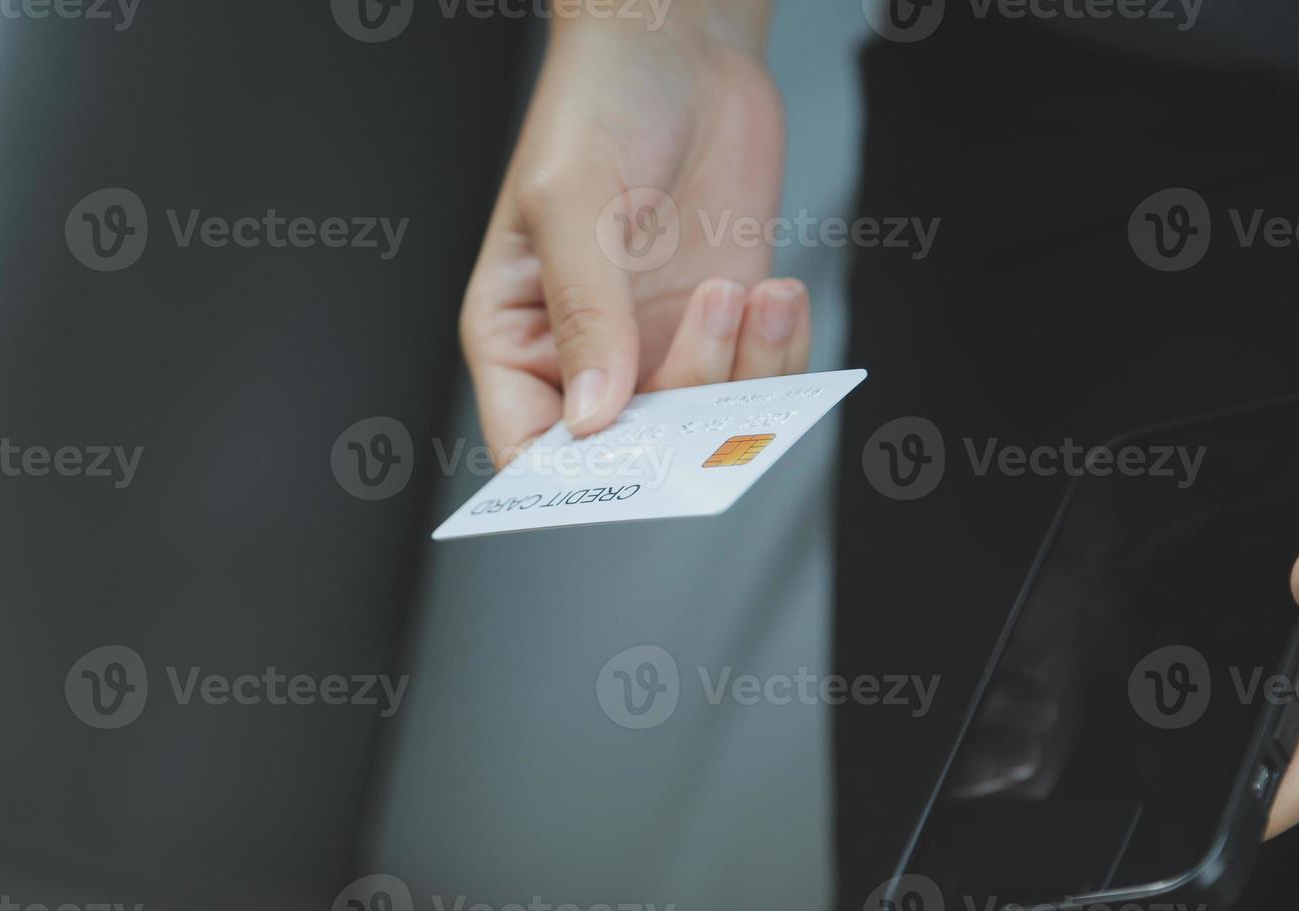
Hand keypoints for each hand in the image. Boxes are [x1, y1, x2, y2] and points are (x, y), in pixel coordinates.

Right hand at [460, 2, 808, 458]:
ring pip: (707, 417)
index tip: (626, 458)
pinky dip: (780, 350)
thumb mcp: (571, 200)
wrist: (680, 44)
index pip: (530, 450)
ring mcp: (661, 340)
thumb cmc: (595, 102)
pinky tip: (777, 290)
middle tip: (711, 327)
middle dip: (684, 406)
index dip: (571, 478)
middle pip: (635, 444)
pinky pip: (760, 377)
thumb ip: (584, 312)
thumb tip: (593, 418)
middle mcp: (590, 354)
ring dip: (740, 367)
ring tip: (746, 289)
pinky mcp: (723, 319)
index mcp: (518, 338)